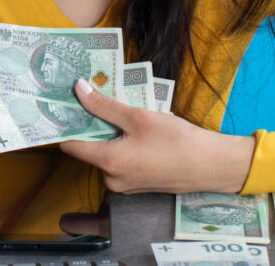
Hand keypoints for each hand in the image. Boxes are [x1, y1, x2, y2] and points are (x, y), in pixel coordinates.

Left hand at [58, 78, 256, 194]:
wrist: (211, 166)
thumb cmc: (176, 141)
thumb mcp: (138, 117)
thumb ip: (104, 105)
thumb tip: (79, 90)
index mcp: (108, 162)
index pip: (71, 146)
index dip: (66, 125)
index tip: (63, 107)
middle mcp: (112, 178)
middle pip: (90, 148)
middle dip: (95, 125)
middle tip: (102, 101)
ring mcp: (126, 184)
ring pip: (109, 153)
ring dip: (114, 134)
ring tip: (131, 115)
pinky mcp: (138, 185)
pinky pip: (123, 161)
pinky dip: (126, 145)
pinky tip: (143, 132)